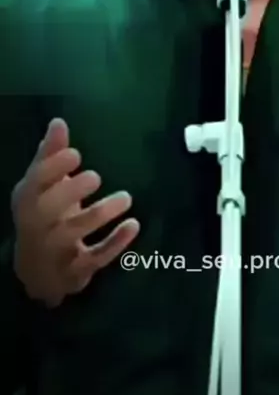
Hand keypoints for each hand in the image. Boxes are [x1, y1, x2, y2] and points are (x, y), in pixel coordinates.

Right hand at [11, 118, 139, 306]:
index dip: (54, 167)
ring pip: (73, 233)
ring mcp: (55, 251)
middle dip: (70, 192)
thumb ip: (51, 155)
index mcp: (29, 200)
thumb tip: (58, 122)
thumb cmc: (43, 216)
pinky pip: (95, 258)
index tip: (77, 154)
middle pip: (48, 210)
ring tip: (126, 197)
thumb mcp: (42, 187)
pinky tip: (134, 225)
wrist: (37, 272)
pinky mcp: (76, 270)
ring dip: (100, 214)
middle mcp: (37, 226)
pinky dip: (115, 243)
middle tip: (96, 176)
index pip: (35, 182)